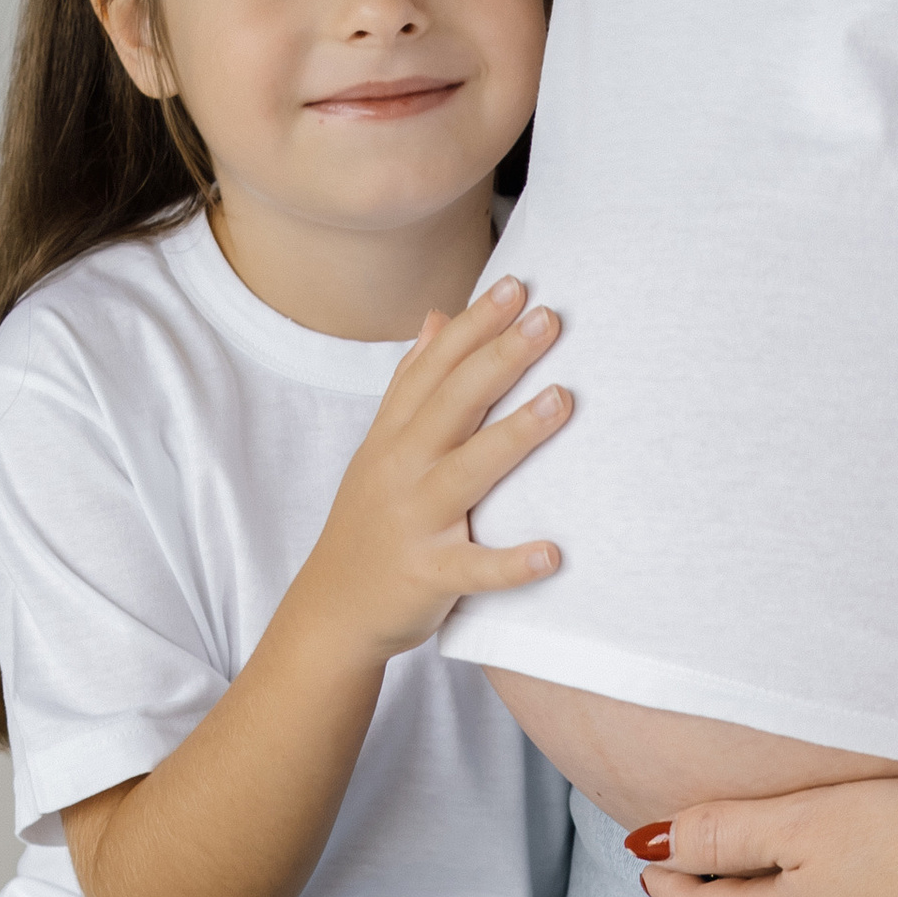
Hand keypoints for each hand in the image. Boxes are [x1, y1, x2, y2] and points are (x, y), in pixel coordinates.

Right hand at [288, 275, 567, 663]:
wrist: (334, 609)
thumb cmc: (371, 522)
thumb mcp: (382, 446)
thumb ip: (413, 383)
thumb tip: (439, 317)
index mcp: (394, 436)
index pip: (435, 368)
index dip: (474, 326)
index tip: (517, 287)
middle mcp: (401, 470)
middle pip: (453, 405)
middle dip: (501, 358)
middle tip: (549, 319)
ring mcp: (413, 523)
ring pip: (468, 472)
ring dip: (515, 435)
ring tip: (563, 400)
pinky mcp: (428, 576)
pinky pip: (474, 570)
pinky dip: (510, 564)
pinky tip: (551, 553)